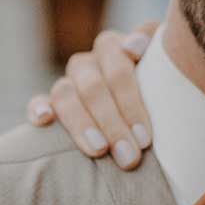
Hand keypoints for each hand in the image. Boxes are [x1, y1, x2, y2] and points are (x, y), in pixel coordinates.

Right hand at [27, 22, 157, 168]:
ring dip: (81, 123)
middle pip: (93, 86)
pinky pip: (37, 101)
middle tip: (130, 157)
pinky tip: (44, 121)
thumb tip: (133, 46)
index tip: (145, 139)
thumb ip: (157, 48)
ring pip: (64, 93)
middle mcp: (89, 62)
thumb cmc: (161, 85)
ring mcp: (68, 81)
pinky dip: (38, 108)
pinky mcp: (50, 101)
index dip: (130, 102)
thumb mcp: (167, 65)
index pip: (118, 66)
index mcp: (114, 48)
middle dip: (112, 124)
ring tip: (100, 151)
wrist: (148, 97)